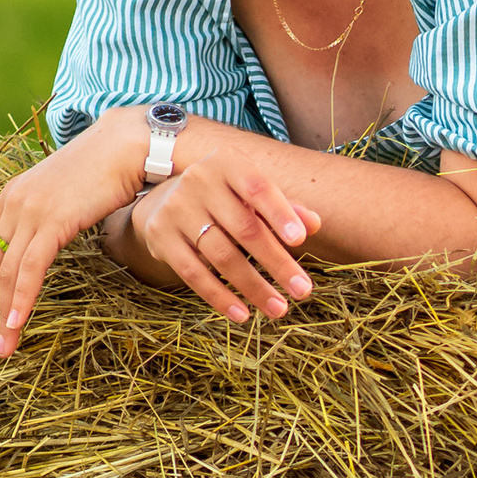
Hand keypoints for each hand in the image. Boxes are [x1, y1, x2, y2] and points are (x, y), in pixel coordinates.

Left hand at [0, 109, 150, 357]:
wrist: (124, 145)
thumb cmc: (101, 172)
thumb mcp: (60, 195)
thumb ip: (43, 218)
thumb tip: (40, 244)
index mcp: (9, 197)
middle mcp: (12, 204)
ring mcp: (30, 211)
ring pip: (4, 272)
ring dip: (0, 315)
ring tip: (0, 349)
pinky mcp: (54, 220)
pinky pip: (31, 267)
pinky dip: (22, 298)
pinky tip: (18, 322)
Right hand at [105, 123, 320, 325]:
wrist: (165, 198)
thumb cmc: (224, 196)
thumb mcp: (250, 191)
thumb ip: (283, 206)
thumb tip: (315, 224)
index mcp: (226, 163)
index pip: (258, 188)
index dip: (280, 214)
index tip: (301, 241)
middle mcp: (198, 181)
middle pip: (244, 229)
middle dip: (276, 263)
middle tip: (302, 291)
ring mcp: (176, 210)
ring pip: (221, 256)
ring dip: (253, 287)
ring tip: (278, 308)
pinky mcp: (161, 238)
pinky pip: (194, 274)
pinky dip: (219, 297)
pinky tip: (242, 314)